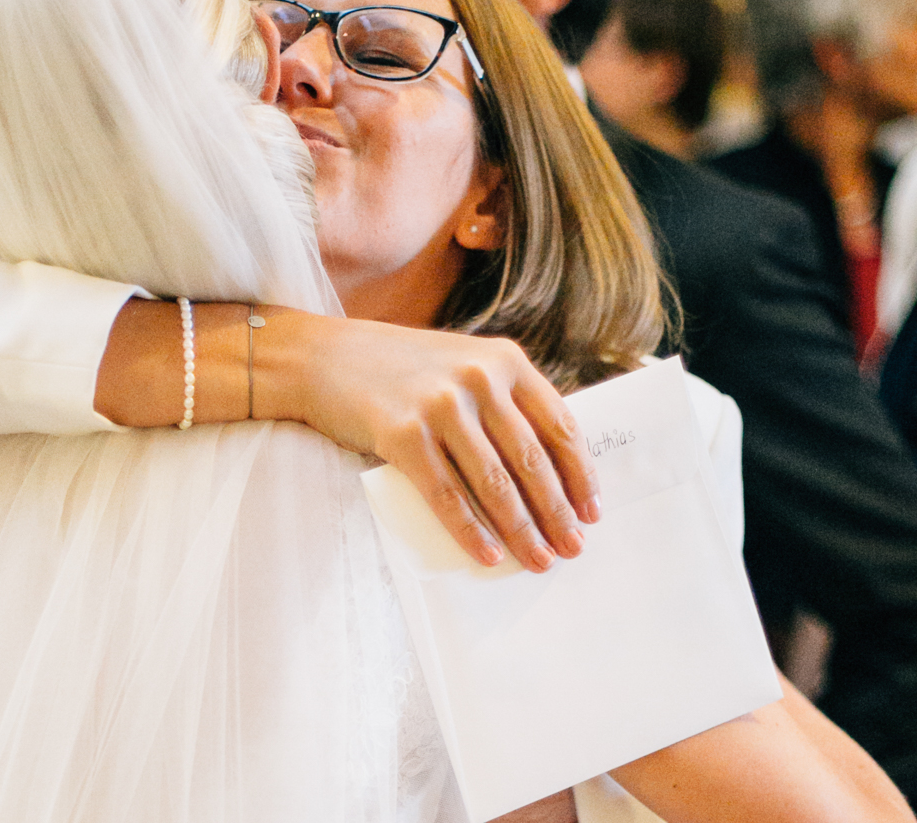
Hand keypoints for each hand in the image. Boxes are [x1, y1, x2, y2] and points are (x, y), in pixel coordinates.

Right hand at [261, 313, 597, 572]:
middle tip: (571, 549)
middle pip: (531, 460)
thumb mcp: (464, 365)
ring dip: (521, 529)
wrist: (325, 357)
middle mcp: (478, 379)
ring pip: (494, 483)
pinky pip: (447, 495)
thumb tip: (547, 474)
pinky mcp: (402, 434)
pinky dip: (471, 531)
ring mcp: (440, 405)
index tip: (591, 512)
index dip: (579, 475)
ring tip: (538, 559)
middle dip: (556, 513)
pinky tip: (489, 554)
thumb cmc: (402, 370)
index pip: (559, 425)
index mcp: (504, 361)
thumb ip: (504, 402)